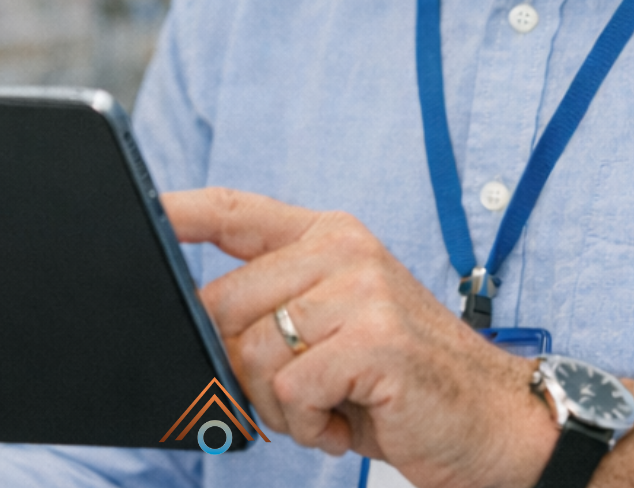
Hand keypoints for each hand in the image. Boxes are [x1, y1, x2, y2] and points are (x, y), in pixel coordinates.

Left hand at [166, 188, 558, 487]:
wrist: (497, 424)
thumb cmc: (403, 384)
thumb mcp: (335, 331)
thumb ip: (273, 312)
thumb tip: (194, 328)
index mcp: (331, 236)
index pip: (236, 211)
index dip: (179, 211)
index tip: (135, 209)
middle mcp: (344, 250)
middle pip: (224, 305)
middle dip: (242, 370)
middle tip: (298, 397)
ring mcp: (361, 289)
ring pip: (254, 354)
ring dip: (282, 407)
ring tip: (332, 409)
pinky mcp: (374, 338)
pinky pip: (292, 390)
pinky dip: (310, 425)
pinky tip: (350, 424)